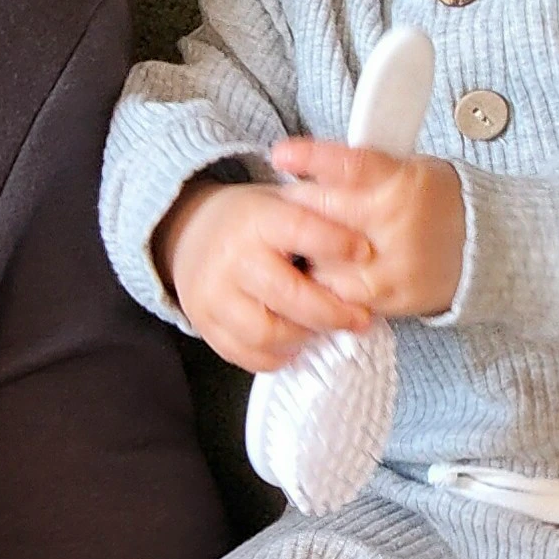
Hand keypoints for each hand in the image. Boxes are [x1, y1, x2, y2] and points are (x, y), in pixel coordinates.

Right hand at [155, 175, 376, 371]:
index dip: (335, 244)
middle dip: (332, 312)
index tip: (366, 253)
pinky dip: (275, 357)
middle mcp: (232, 257)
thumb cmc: (252, 221)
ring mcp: (213, 294)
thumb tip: (369, 242)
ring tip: (322, 331)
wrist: (189, 233)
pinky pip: (244, 354)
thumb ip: (319, 216)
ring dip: (304, 337)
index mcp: (256, 220)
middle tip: (361, 318)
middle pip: (289, 296)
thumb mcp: (281, 202)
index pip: (300, 230)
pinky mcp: (204, 323)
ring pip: (267, 333)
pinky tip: (294, 346)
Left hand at [266, 143, 465, 322]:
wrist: (480, 247)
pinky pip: (338, 294)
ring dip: (306, 251)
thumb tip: (304, 162)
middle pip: (323, 214)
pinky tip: (327, 270)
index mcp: (401, 181)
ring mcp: (394, 264)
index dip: (312, 158)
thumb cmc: (430, 201)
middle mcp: (397, 223)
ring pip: (322, 259)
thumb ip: (360, 169)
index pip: (351, 166)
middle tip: (288, 205)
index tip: (281, 155)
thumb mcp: (405, 169)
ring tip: (308, 242)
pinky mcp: (391, 296)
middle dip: (296, 208)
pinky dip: (325, 283)